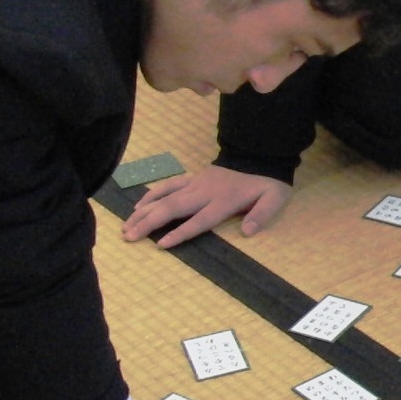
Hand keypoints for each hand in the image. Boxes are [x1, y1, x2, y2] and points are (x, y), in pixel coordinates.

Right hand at [121, 164, 291, 246]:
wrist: (258, 155)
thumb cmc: (266, 183)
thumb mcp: (274, 199)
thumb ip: (261, 215)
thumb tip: (247, 231)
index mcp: (223, 201)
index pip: (198, 220)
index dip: (180, 232)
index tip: (160, 244)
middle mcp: (204, 192)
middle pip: (172, 208)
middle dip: (148, 223)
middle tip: (128, 237)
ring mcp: (195, 183)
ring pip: (164, 197)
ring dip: (144, 212)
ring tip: (126, 226)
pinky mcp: (192, 178)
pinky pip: (168, 186)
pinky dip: (152, 195)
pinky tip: (138, 206)